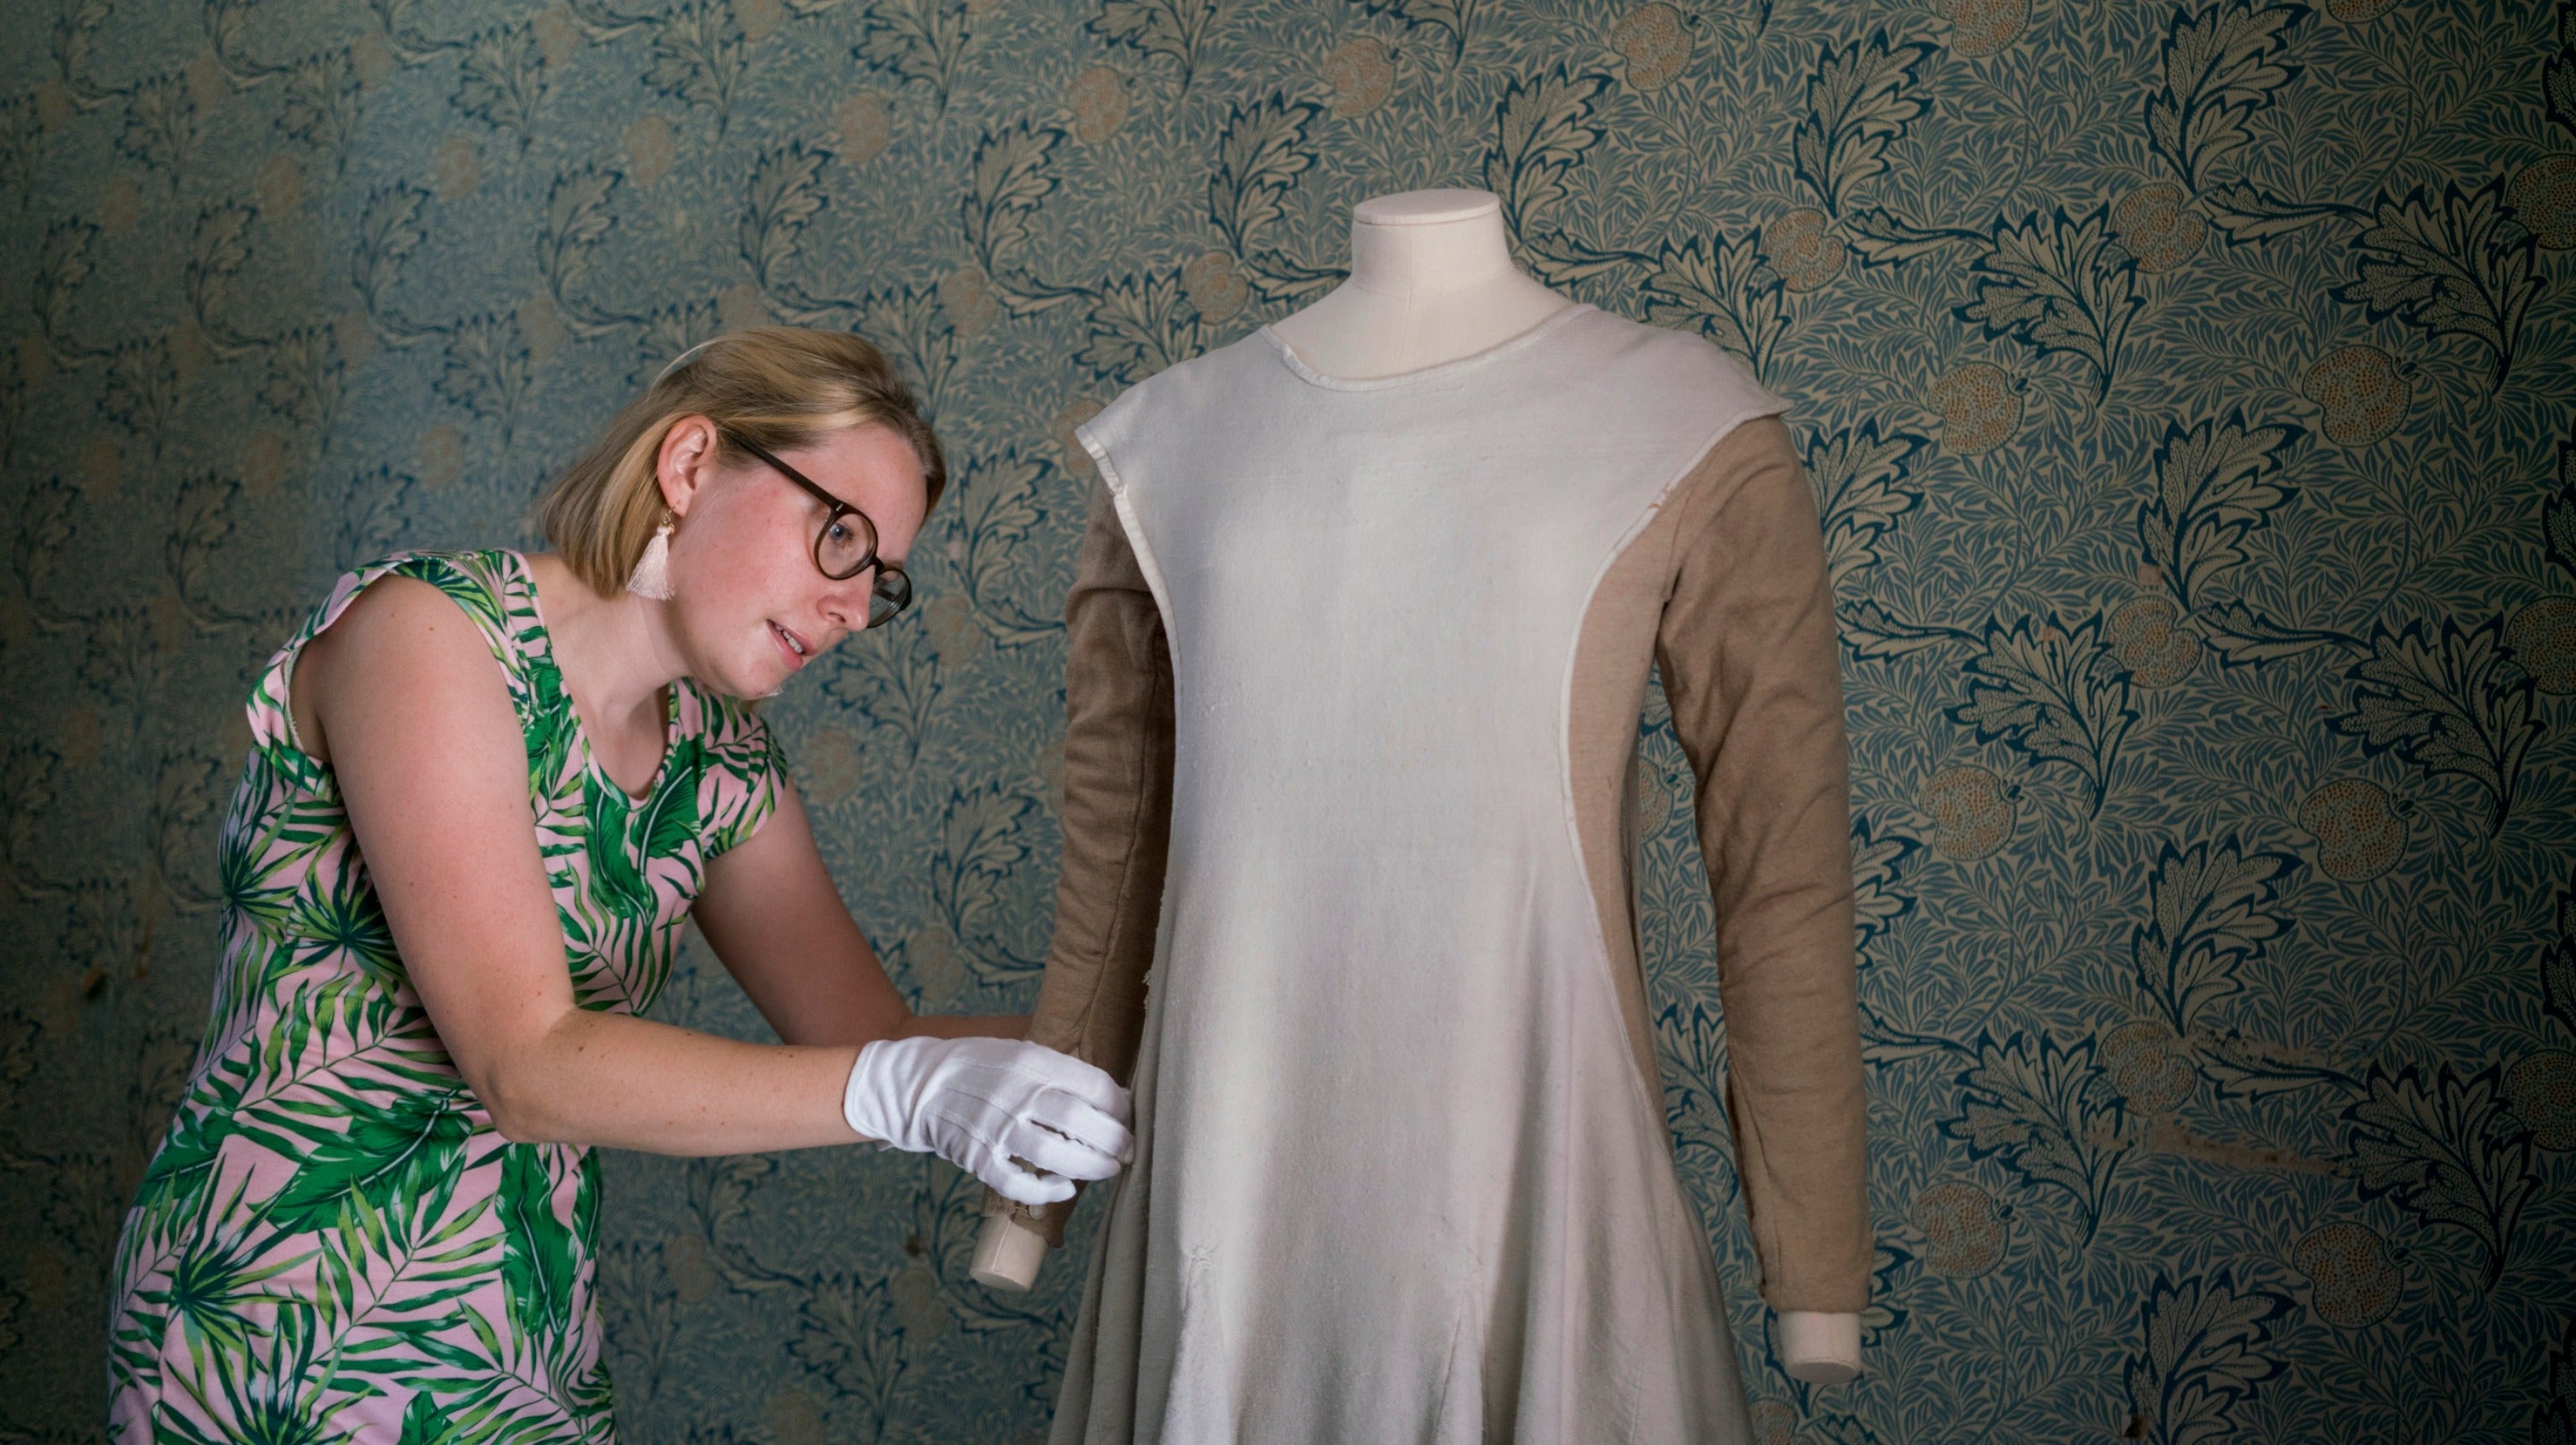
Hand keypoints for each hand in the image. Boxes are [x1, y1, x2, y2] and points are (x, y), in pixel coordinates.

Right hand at [842, 1036, 1133, 1205]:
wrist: (917, 1086)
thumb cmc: (978, 1068)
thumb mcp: (1018, 1052)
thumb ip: (1059, 1071)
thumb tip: (1115, 1095)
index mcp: (1031, 1060)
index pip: (1092, 1084)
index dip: (1120, 1105)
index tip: (1128, 1116)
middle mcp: (1016, 1093)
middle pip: (1080, 1121)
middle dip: (1115, 1140)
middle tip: (1128, 1150)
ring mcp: (996, 1128)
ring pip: (1055, 1155)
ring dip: (1090, 1166)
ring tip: (1108, 1169)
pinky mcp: (978, 1158)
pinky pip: (1020, 1183)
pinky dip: (1048, 1192)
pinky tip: (1065, 1188)